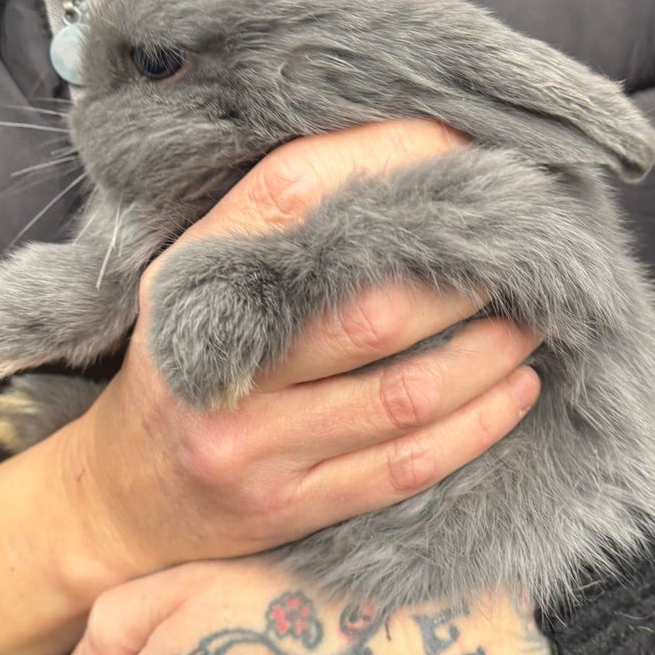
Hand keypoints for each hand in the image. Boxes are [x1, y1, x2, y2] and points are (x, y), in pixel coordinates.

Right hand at [0, 120, 539, 654]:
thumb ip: (267, 242)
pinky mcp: (289, 509)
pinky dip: (476, 425)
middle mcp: (219, 367)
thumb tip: (396, 173)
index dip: (386, 160)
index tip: (462, 145)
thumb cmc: (176, 374)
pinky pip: (405, 466)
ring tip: (536, 318)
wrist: (118, 501)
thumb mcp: (189, 290)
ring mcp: (253, 447)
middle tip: (528, 248)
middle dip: (464, 277)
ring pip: (404, 394)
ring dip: (490, 354)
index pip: (291, 196)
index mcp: (188, 285)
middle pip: (370, 308)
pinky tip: (517, 391)